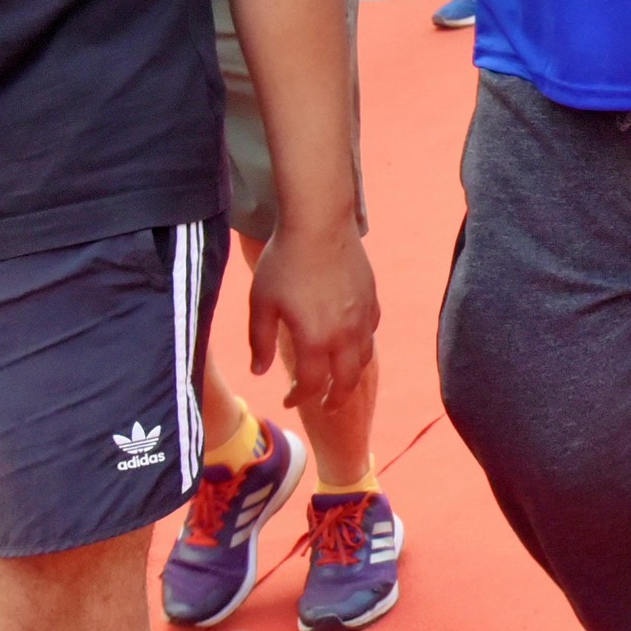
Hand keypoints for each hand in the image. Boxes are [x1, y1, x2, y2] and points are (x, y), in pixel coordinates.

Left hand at [243, 215, 376, 414]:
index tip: (288, 400)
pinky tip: (352, 342)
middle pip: (345, 381)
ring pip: (363, 359)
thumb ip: (261, 341)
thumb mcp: (262, 303)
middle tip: (325, 406)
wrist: (319, 224)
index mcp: (314, 339)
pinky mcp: (371, 299)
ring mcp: (362, 317)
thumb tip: (259, 370)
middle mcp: (344, 335)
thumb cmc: (284, 262)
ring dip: (350, 377)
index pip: (310, 383)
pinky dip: (362, 346)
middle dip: (334, 399)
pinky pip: (371, 332)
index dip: (298, 397)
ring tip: (339, 382)